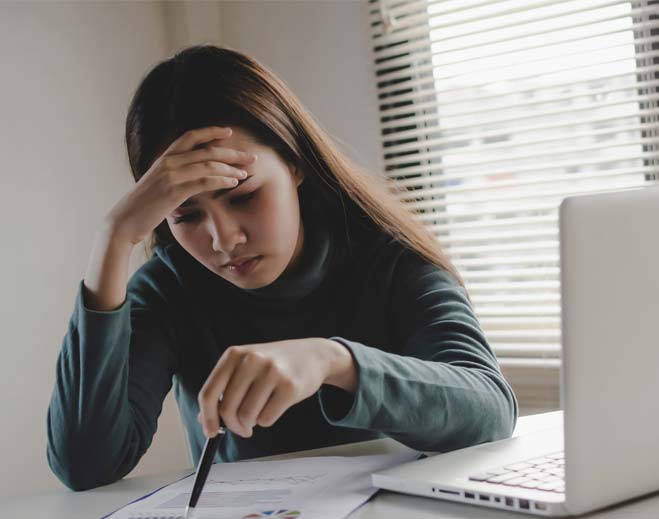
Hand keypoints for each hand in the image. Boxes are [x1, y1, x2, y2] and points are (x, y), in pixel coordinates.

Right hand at [104, 126, 256, 244]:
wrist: (124, 221)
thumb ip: (175, 175)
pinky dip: (221, 180)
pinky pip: (203, 182)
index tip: (229, 132)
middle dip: (232, 153)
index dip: (211, 132)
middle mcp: (168, 162)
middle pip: (206, 150)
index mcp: (164, 158)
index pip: (190, 137)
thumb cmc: (143, 206)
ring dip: (230, 168)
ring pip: (208, 165)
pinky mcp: (174, 191)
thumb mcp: (158, 184)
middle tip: (251, 157)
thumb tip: (192, 175)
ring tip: (245, 173)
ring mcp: (170, 175)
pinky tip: (233, 183)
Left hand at [197, 338, 355, 437]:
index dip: (207, 417)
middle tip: (242, 428)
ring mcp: (272, 372)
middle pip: (227, 409)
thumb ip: (225, 388)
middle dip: (233, 426)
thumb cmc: (275, 364)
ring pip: (247, 417)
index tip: (210, 432)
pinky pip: (267, 419)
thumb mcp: (246, 366)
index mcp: (234, 354)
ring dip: (251, 424)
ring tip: (260, 413)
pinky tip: (275, 407)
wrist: (312, 354)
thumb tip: (205, 420)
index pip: (209, 393)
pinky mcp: (290, 387)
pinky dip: (267, 421)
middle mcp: (251, 360)